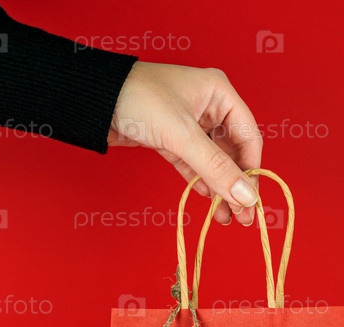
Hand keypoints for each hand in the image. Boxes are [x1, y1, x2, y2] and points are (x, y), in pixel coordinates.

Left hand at [108, 62, 261, 225]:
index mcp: (219, 93)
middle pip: (233, 152)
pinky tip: (207, 198)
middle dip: (237, 183)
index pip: (248, 137)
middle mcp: (208, 107)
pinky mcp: (170, 139)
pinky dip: (200, 180)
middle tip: (243, 215)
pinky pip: (193, 163)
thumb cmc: (138, 99)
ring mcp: (189, 124)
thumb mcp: (181, 135)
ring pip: (213, 161)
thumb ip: (215, 167)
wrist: (91, 100)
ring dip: (219, 187)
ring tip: (225, 215)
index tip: (250, 200)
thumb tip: (245, 196)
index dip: (251, 170)